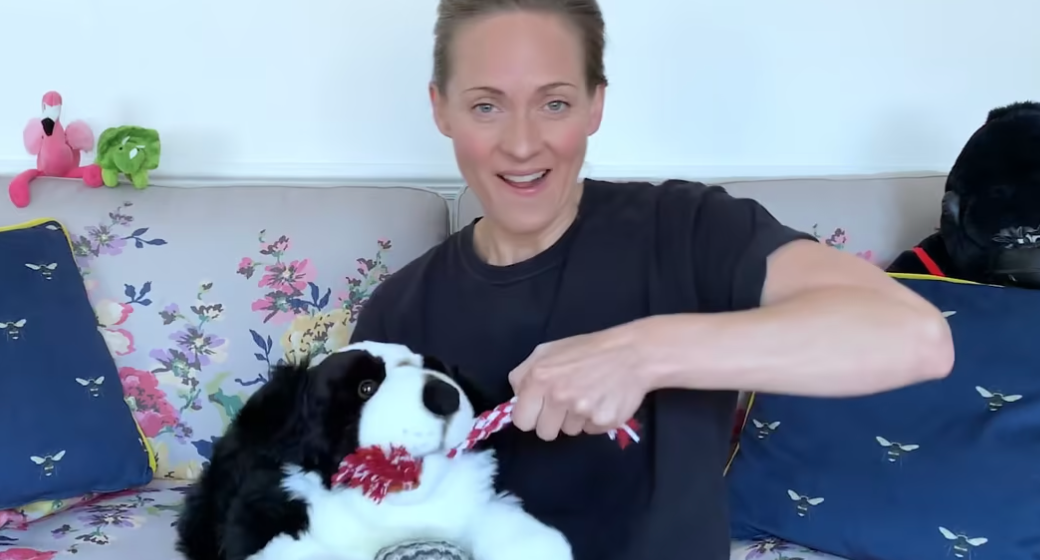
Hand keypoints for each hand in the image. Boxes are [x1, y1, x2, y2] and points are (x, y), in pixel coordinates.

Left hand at [508, 323, 652, 440]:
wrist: (631, 353)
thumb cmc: (586, 350)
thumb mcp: (547, 351)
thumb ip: (524, 373)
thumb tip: (516, 397)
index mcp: (540, 378)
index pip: (521, 421)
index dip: (530, 416)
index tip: (539, 410)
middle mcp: (559, 396)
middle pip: (544, 433)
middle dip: (553, 422)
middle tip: (566, 403)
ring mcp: (582, 411)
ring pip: (569, 432)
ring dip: (576, 419)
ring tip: (588, 395)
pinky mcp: (604, 421)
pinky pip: (591, 431)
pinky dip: (595, 419)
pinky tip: (602, 400)